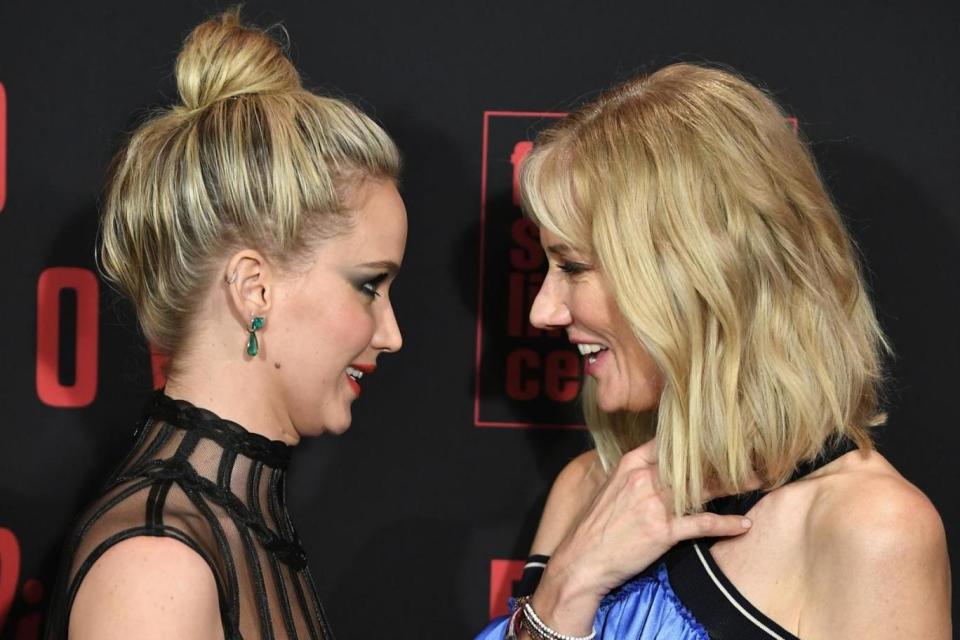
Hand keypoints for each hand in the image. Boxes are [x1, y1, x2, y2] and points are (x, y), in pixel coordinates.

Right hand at [528, 439, 753, 635]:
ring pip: (702, 488)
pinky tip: (743, 524)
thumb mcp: (610, 489)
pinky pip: (701, 523)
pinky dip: (725, 525)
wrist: (582, 561)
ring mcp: (654, 504)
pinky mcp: (662, 530)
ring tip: (757, 480)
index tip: (719, 433)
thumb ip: (635, 474)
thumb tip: (657, 465)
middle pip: (691, 461)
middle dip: (722, 457)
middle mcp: (643, 478)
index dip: (695, 437)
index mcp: (630, 464)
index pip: (668, 441)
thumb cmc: (596, 527)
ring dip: (733, 485)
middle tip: (750, 453)